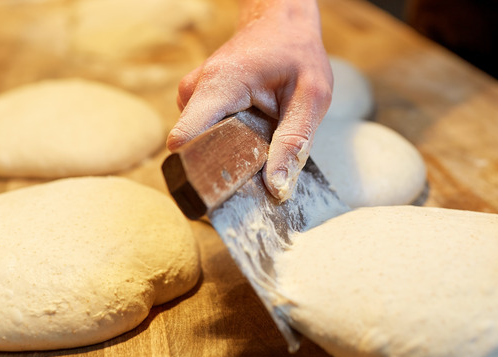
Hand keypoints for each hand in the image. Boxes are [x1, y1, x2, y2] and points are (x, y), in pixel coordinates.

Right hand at [167, 0, 331, 200]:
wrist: (282, 23)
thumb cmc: (298, 55)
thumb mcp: (311, 98)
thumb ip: (294, 143)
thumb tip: (277, 188)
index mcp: (220, 85)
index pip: (186, 140)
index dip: (204, 173)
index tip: (228, 193)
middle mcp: (195, 90)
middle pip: (195, 149)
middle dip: (226, 167)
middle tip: (260, 170)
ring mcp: (192, 95)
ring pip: (203, 144)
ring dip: (231, 153)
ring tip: (261, 143)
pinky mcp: (197, 102)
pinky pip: (207, 134)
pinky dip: (229, 141)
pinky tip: (253, 133)